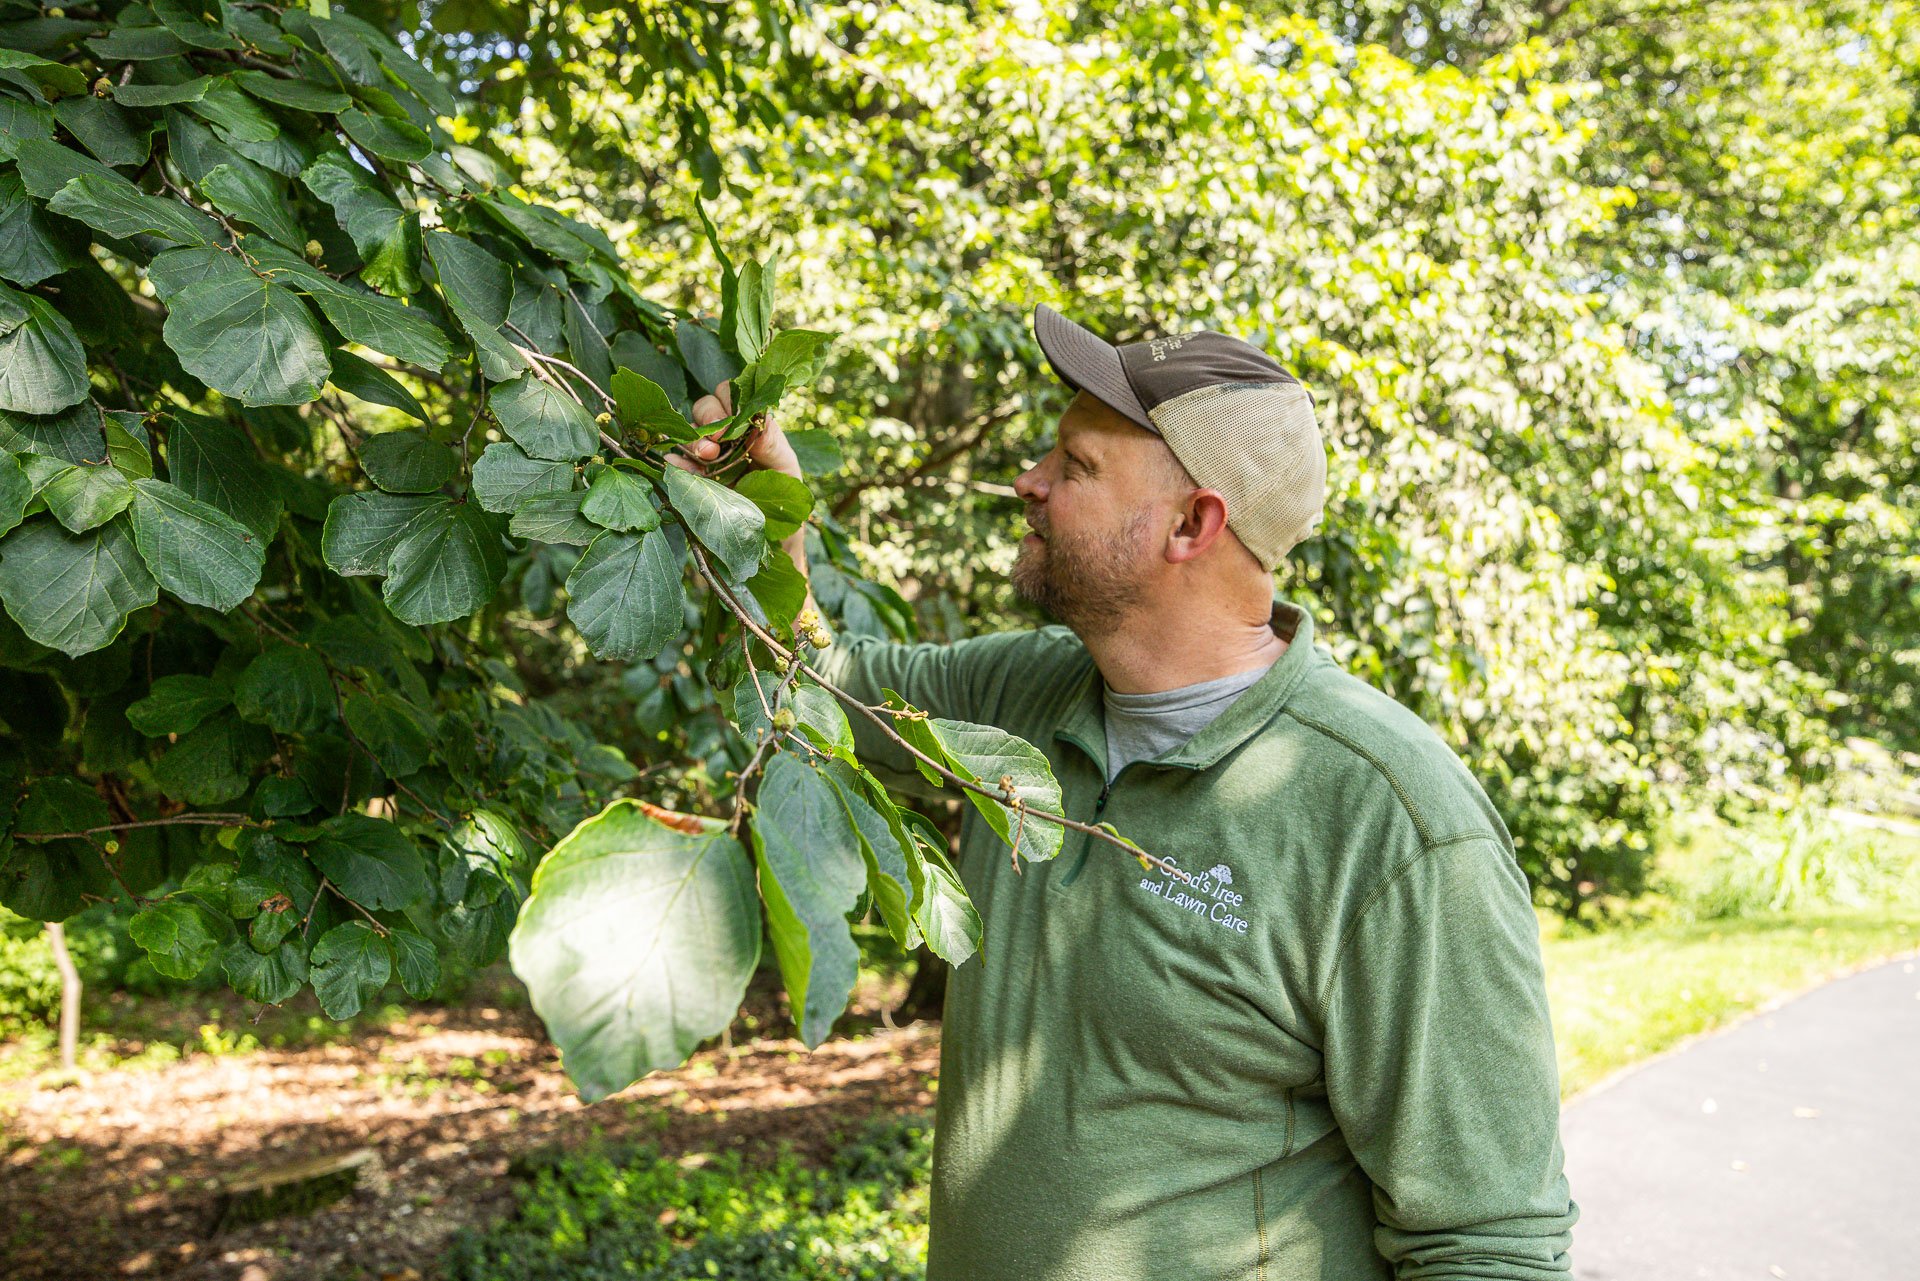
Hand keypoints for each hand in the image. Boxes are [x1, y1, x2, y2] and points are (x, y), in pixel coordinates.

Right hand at [674, 380, 803, 479]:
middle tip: (717, 445)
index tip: (732, 424)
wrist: (772, 521)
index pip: (729, 393)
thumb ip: (772, 441)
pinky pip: (676, 461)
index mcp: (745, 419)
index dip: (727, 403)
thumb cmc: (782, 484)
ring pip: (688, 432)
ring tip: (705, 460)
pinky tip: (679, 469)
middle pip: (704, 407)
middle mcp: (722, 430)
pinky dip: (676, 464)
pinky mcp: (691, 471)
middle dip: (709, 422)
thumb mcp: (784, 463)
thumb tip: (757, 419)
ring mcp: (704, 450)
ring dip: (693, 443)